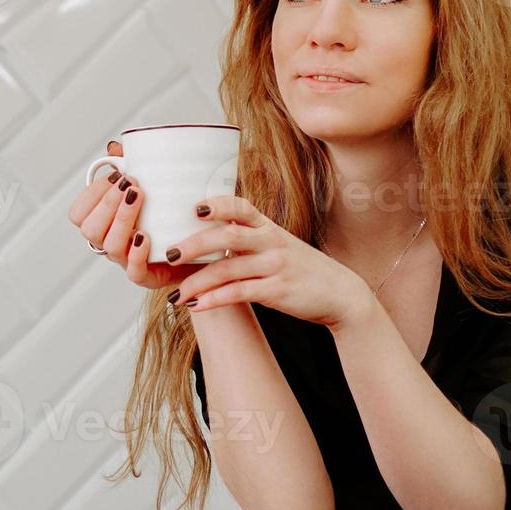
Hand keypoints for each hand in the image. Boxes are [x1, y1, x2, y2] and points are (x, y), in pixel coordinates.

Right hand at [66, 139, 207, 290]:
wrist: (202, 243)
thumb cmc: (171, 212)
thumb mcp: (153, 184)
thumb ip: (131, 165)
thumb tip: (114, 147)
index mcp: (105, 223)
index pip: (79, 214)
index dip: (92, 194)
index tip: (116, 175)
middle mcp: (111, 242)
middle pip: (90, 230)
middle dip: (107, 203)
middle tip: (130, 184)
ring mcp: (127, 261)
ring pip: (111, 247)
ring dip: (122, 219)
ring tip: (138, 197)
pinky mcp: (148, 276)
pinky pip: (134, 271)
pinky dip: (137, 253)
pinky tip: (145, 235)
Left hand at [165, 195, 372, 328]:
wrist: (340, 294)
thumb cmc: (302, 270)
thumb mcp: (279, 244)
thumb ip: (250, 237)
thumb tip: (211, 233)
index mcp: (268, 227)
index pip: (240, 206)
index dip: (216, 203)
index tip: (192, 207)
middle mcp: (271, 242)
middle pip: (227, 235)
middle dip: (194, 244)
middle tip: (170, 254)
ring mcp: (275, 266)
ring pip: (228, 268)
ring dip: (198, 281)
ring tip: (176, 292)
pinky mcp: (277, 291)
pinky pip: (240, 293)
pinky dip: (215, 300)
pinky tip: (197, 306)